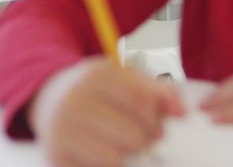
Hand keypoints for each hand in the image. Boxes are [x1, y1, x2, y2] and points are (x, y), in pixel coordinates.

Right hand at [30, 57, 184, 166]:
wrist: (51, 100)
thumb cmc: (101, 91)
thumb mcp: (128, 78)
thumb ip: (160, 91)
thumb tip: (182, 112)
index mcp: (97, 75)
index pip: (142, 102)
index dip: (158, 119)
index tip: (161, 125)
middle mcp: (75, 99)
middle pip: (134, 136)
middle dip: (145, 140)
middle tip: (140, 136)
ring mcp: (62, 129)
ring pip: (116, 157)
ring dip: (126, 155)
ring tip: (120, 143)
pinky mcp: (54, 155)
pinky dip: (108, 164)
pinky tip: (101, 152)